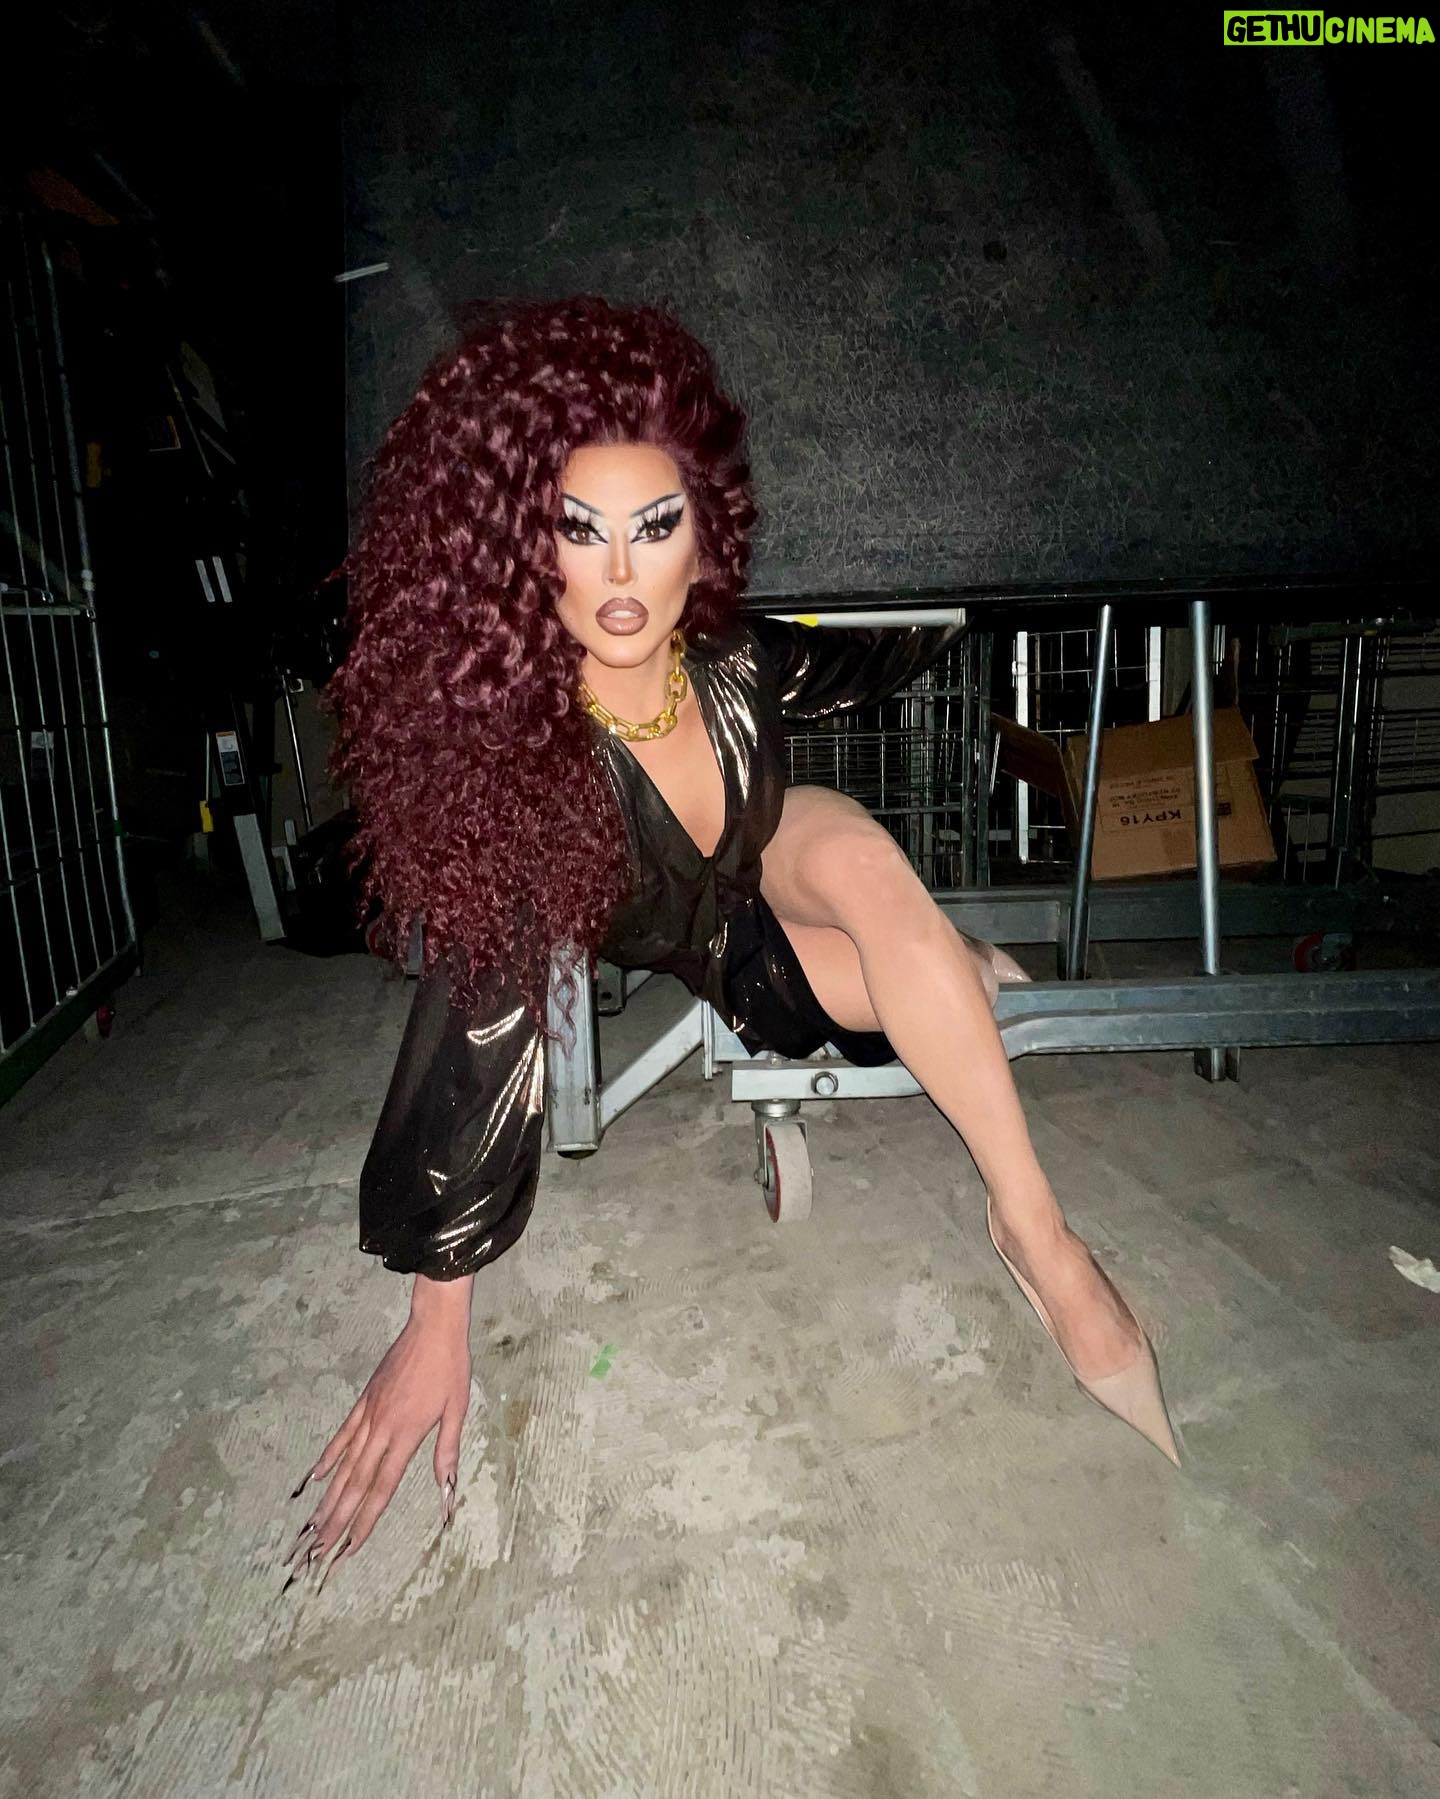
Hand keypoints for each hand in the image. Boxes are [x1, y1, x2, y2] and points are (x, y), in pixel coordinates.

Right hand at [282, 1277, 472, 1589]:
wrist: (432, 1327)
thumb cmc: (450, 1367)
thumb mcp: (458, 1409)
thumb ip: (447, 1451)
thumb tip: (446, 1489)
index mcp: (406, 1436)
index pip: (381, 1489)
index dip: (364, 1521)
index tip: (349, 1548)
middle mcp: (381, 1430)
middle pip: (355, 1484)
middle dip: (337, 1521)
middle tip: (318, 1550)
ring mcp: (369, 1415)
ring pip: (343, 1465)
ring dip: (328, 1498)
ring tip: (311, 1526)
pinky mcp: (364, 1402)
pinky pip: (342, 1436)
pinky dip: (328, 1459)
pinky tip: (316, 1479)